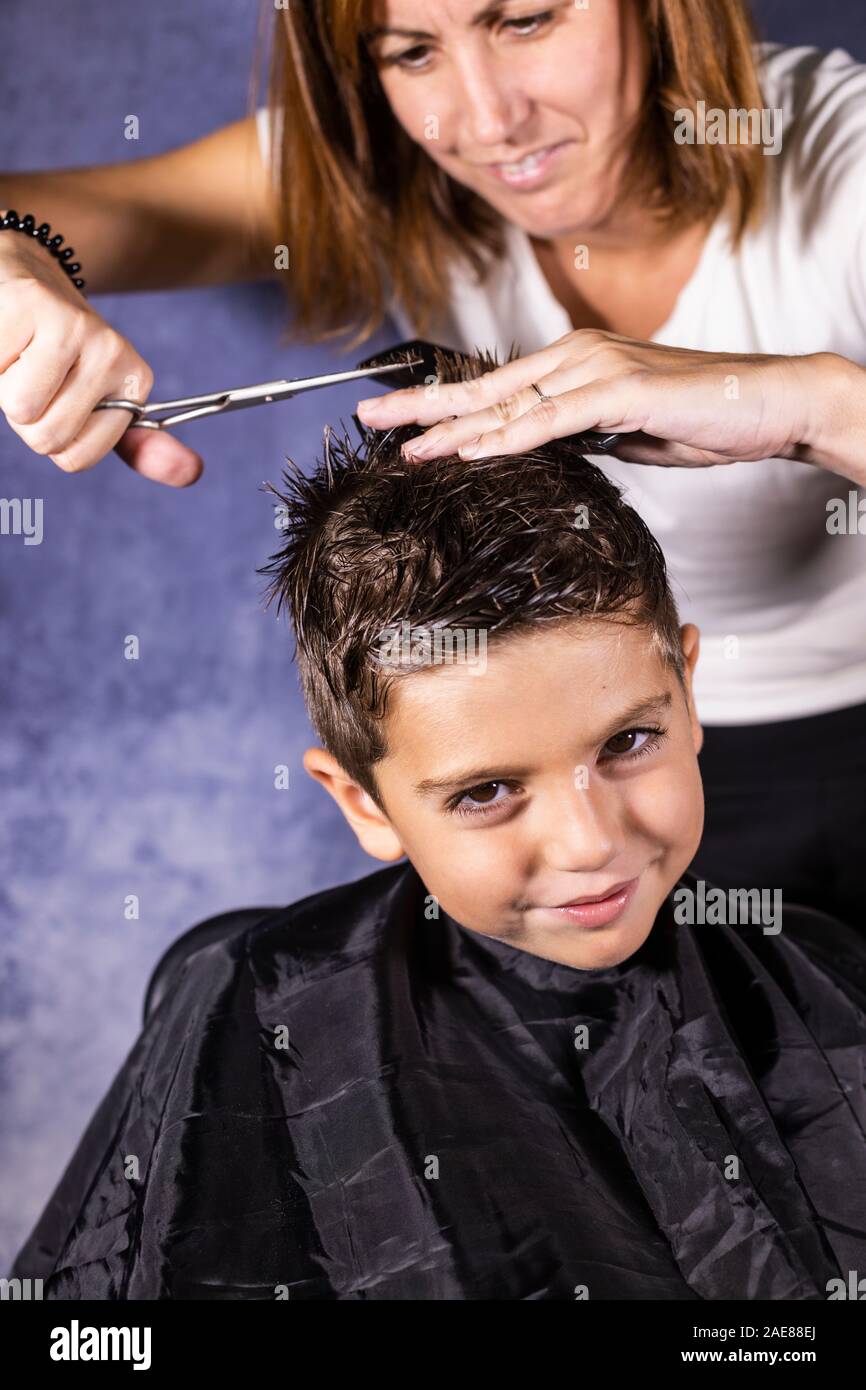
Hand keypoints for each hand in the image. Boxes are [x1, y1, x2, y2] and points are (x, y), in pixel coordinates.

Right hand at [0, 220, 202, 485]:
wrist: (24, 274)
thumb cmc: (55, 352)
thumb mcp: (101, 403)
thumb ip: (140, 448)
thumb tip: (194, 474)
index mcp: (134, 380)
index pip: (76, 459)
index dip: (52, 437)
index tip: (58, 399)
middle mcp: (112, 351)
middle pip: (46, 437)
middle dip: (25, 416)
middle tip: (32, 375)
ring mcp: (72, 326)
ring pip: (19, 408)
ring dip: (3, 387)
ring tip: (18, 356)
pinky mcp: (28, 305)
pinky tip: (4, 335)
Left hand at [357, 329, 865, 481]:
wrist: (769, 402)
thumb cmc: (700, 418)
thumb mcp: (623, 433)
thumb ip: (578, 436)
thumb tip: (540, 452)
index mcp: (573, 364)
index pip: (494, 389)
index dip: (442, 406)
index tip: (397, 424)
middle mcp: (575, 358)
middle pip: (483, 388)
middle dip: (422, 408)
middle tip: (367, 421)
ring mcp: (596, 369)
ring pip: (508, 405)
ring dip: (452, 429)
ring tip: (403, 446)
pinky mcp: (621, 392)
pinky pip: (552, 420)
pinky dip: (508, 439)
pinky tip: (470, 454)